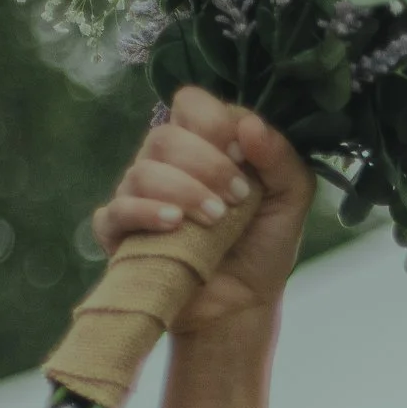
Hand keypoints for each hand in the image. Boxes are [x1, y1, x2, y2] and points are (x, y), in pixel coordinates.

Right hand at [89, 86, 313, 335]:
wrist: (243, 304)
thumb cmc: (264, 245)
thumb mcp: (291, 199)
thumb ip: (281, 158)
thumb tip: (249, 125)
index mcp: (203, 145)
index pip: (192, 103)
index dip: (216, 125)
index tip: (244, 159)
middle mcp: (165, 163)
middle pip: (165, 136)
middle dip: (206, 165)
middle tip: (236, 199)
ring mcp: (137, 196)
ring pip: (142, 171)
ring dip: (184, 191)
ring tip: (215, 220)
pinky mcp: (120, 233)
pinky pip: (115, 211)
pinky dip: (144, 213)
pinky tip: (174, 224)